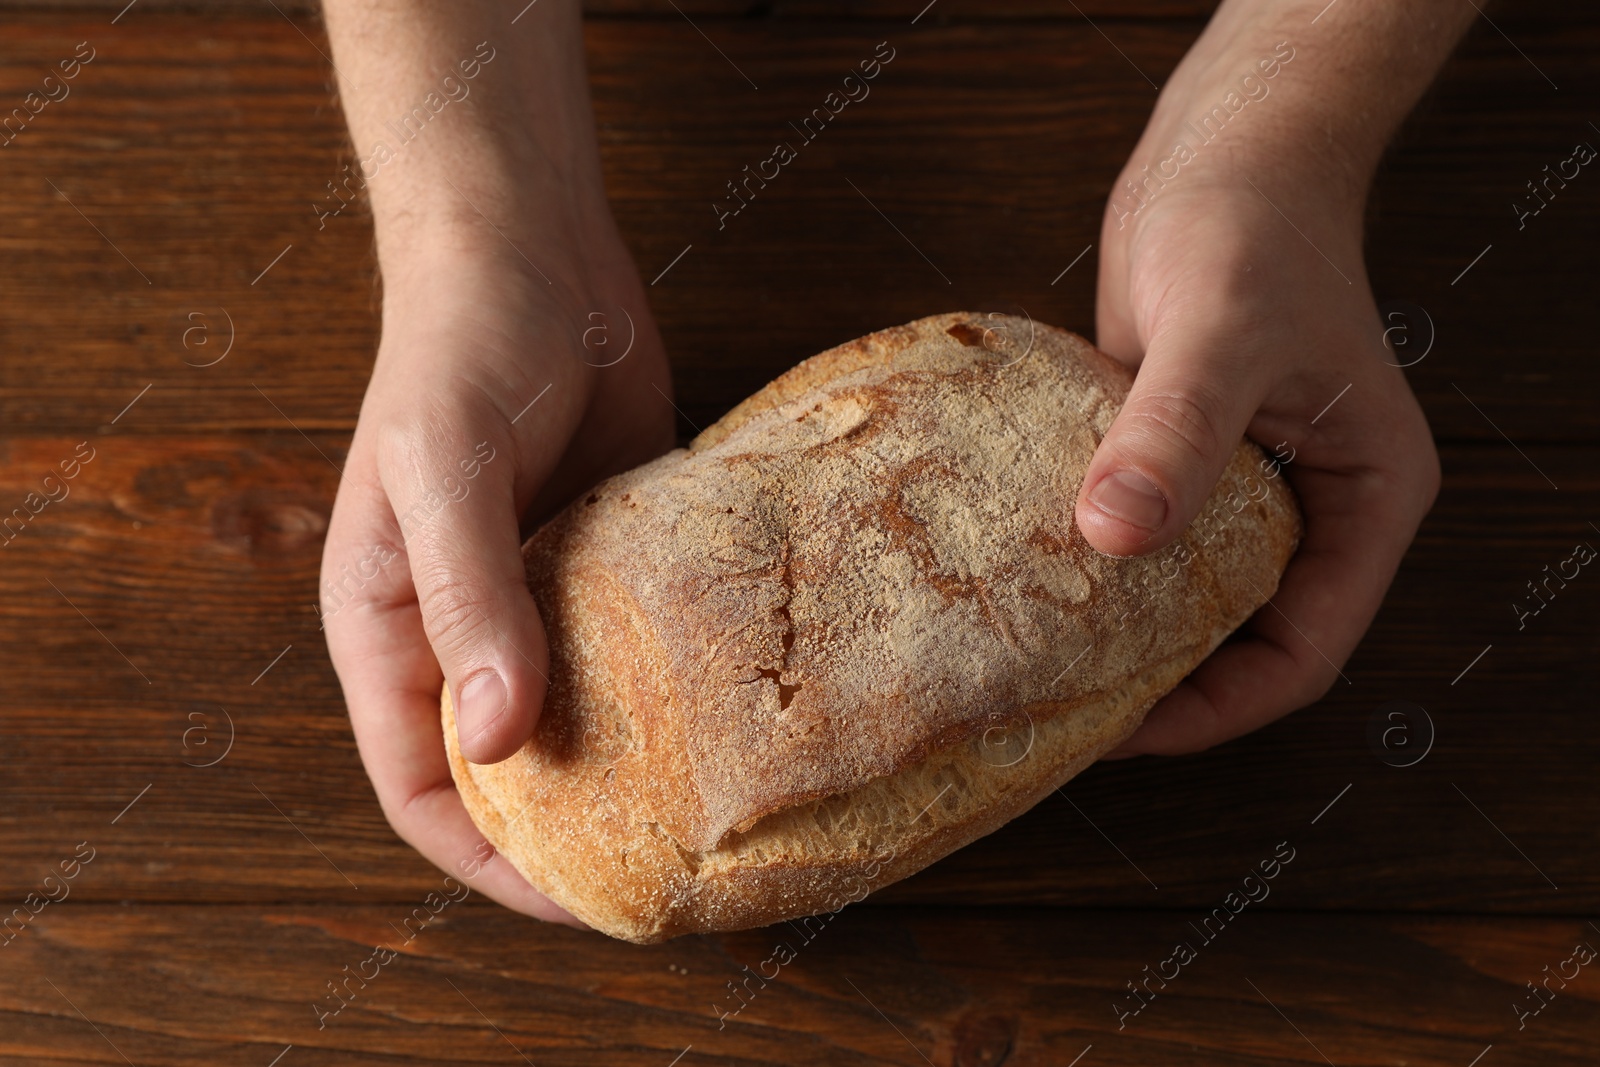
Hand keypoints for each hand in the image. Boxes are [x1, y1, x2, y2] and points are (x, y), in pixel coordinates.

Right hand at [319, 207, 672, 919]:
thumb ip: (470, 601)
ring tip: (718, 812)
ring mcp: (544, 595)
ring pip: (584, 713)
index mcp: (393, 627)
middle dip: (574, 830)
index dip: (488, 858)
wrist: (534, 250)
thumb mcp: (448, 470)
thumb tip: (496, 740)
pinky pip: (641, 645)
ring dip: (637, 764)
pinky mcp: (613, 558)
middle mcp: (466, 627)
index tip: (576, 899)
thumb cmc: (462, 345)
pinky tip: (740, 710)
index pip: (422, 786)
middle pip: (510, 768)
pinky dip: (677, 685)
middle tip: (669, 873)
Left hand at [1078, 22, 1447, 754]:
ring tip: (1030, 663)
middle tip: (1061, 711)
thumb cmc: (1253, 226)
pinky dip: (1086, 564)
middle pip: (1240, 638)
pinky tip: (1019, 581)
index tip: (1125, 725)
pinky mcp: (1175, 458)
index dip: (1219, 706)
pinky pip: (1137, 535)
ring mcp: (1241, 486)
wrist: (1223, 156)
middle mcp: (1308, 508)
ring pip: (1183, 594)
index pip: (1304, 651)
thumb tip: (1116, 537)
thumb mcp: (1220, 332)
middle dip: (1159, 682)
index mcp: (1364, 503)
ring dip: (1115, 628)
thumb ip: (1173, 435)